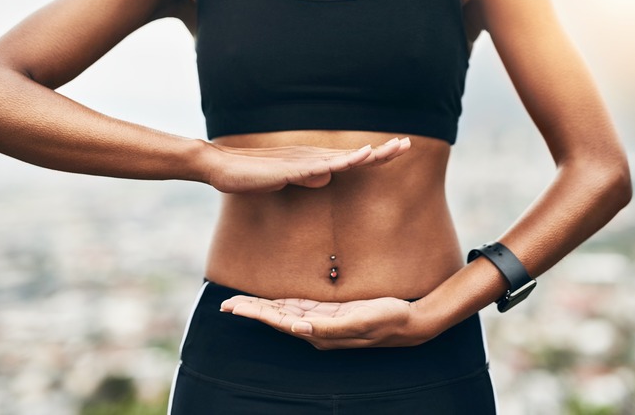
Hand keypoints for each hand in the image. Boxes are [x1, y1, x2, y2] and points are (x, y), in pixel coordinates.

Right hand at [203, 137, 410, 192]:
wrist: (221, 167)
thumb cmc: (253, 174)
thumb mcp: (287, 179)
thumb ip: (307, 177)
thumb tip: (327, 178)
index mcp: (314, 162)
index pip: (352, 159)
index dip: (376, 155)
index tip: (399, 149)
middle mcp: (312, 158)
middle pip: (353, 155)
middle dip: (381, 151)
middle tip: (407, 144)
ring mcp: (301, 162)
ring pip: (341, 159)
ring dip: (366, 155)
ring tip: (391, 150)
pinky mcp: (288, 169)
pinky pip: (317, 167)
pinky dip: (337, 164)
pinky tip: (353, 161)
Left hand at [220, 294, 430, 348]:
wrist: (409, 322)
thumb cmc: (386, 320)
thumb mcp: (359, 322)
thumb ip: (328, 327)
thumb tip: (296, 329)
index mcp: (319, 332)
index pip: (278, 321)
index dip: (255, 313)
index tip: (232, 307)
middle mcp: (317, 330)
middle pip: (276, 318)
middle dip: (251, 310)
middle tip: (226, 303)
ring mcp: (324, 322)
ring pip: (285, 313)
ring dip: (263, 308)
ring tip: (241, 303)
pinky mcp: (332, 314)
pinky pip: (301, 308)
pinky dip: (283, 304)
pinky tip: (274, 302)